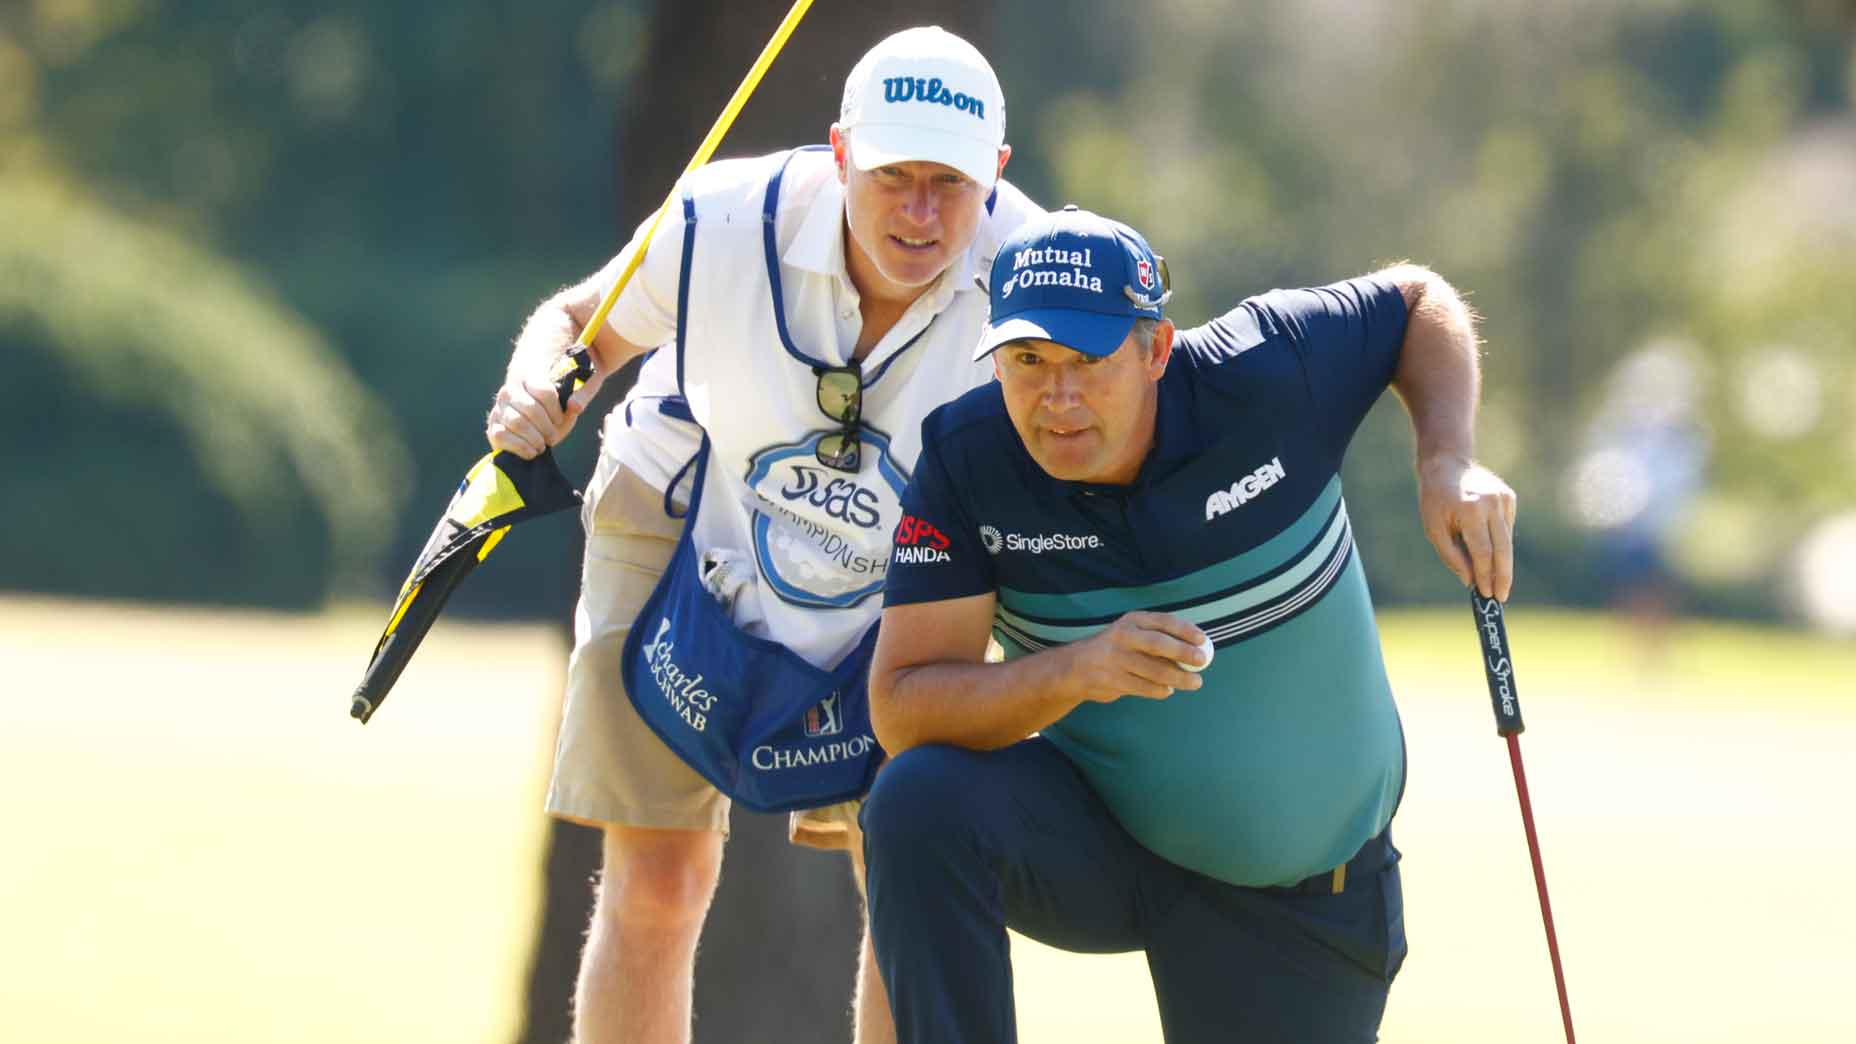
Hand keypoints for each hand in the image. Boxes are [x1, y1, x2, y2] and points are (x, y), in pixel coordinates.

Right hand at [485, 359, 603, 458]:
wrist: (529, 417)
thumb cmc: (553, 407)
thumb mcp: (571, 397)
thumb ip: (581, 396)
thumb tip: (575, 407)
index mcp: (529, 374)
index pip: (544, 391)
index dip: (556, 411)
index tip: (561, 419)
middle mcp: (509, 389)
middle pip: (531, 409)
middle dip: (547, 428)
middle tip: (553, 436)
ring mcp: (498, 408)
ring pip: (517, 423)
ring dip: (535, 439)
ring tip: (543, 444)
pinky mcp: (492, 425)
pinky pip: (501, 436)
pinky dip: (521, 448)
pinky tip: (532, 450)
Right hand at [1059, 612, 1208, 703]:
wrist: (1076, 667)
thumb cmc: (1117, 650)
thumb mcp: (1132, 635)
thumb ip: (1159, 640)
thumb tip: (1197, 650)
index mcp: (1132, 621)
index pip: (1163, 621)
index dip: (1185, 630)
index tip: (1204, 640)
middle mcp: (1122, 636)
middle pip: (1158, 644)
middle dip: (1183, 653)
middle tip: (1202, 662)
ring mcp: (1115, 659)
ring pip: (1154, 671)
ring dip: (1179, 678)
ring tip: (1195, 683)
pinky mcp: (1112, 680)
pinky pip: (1144, 687)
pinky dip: (1160, 690)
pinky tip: (1168, 690)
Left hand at [1418, 454, 1516, 600]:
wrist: (1447, 464)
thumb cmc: (1435, 499)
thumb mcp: (1434, 529)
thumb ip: (1452, 556)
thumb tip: (1470, 581)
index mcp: (1470, 510)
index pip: (1483, 552)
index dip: (1485, 576)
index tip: (1488, 595)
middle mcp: (1491, 503)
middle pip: (1503, 549)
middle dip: (1503, 577)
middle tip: (1501, 597)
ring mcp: (1503, 499)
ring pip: (1507, 540)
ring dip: (1503, 563)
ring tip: (1498, 583)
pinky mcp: (1509, 497)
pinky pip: (1506, 528)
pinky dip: (1500, 542)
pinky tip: (1490, 549)